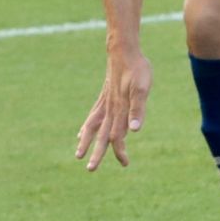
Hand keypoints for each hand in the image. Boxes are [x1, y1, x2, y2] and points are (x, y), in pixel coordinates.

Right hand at [75, 47, 151, 170]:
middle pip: (101, 135)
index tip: (125, 163)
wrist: (123, 50)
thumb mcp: (142, 89)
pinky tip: (81, 133)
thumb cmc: (136, 69)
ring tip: (78, 154)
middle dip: (97, 153)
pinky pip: (92, 116)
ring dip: (86, 142)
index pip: (117, 137)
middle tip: (90, 170)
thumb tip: (133, 131)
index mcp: (118, 110)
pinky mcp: (104, 96)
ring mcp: (104, 103)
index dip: (120, 151)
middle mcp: (109, 109)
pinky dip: (86, 127)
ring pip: (92, 127)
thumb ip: (137, 110)